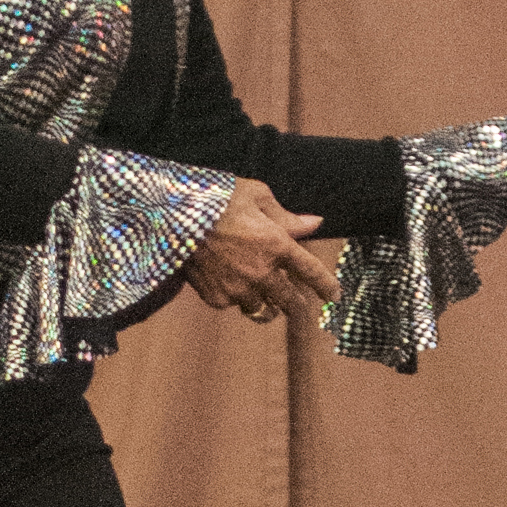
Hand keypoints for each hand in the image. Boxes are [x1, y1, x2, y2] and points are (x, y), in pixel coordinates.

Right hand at [185, 178, 342, 319]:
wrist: (172, 215)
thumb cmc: (216, 198)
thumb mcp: (257, 196)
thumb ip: (287, 217)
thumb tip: (315, 223)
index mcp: (276, 245)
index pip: (311, 272)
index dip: (326, 286)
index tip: (334, 296)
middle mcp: (261, 272)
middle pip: (291, 303)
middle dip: (298, 306)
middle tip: (298, 305)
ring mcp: (237, 288)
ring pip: (261, 310)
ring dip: (265, 304)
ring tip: (260, 294)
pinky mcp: (215, 297)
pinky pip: (233, 305)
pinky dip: (234, 297)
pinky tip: (226, 279)